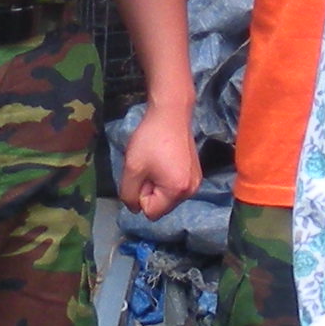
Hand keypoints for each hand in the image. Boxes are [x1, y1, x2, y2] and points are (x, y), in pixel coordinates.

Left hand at [118, 98, 198, 219]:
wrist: (171, 113)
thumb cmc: (151, 139)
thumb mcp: (132, 168)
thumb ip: (129, 194)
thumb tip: (134, 208)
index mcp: (177, 191)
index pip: (151, 212)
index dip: (141, 195)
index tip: (143, 174)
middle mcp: (191, 191)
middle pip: (161, 206)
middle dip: (150, 191)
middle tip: (148, 167)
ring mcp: (195, 182)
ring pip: (167, 196)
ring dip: (157, 184)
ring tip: (156, 162)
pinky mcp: (195, 173)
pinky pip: (175, 187)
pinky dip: (166, 178)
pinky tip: (164, 160)